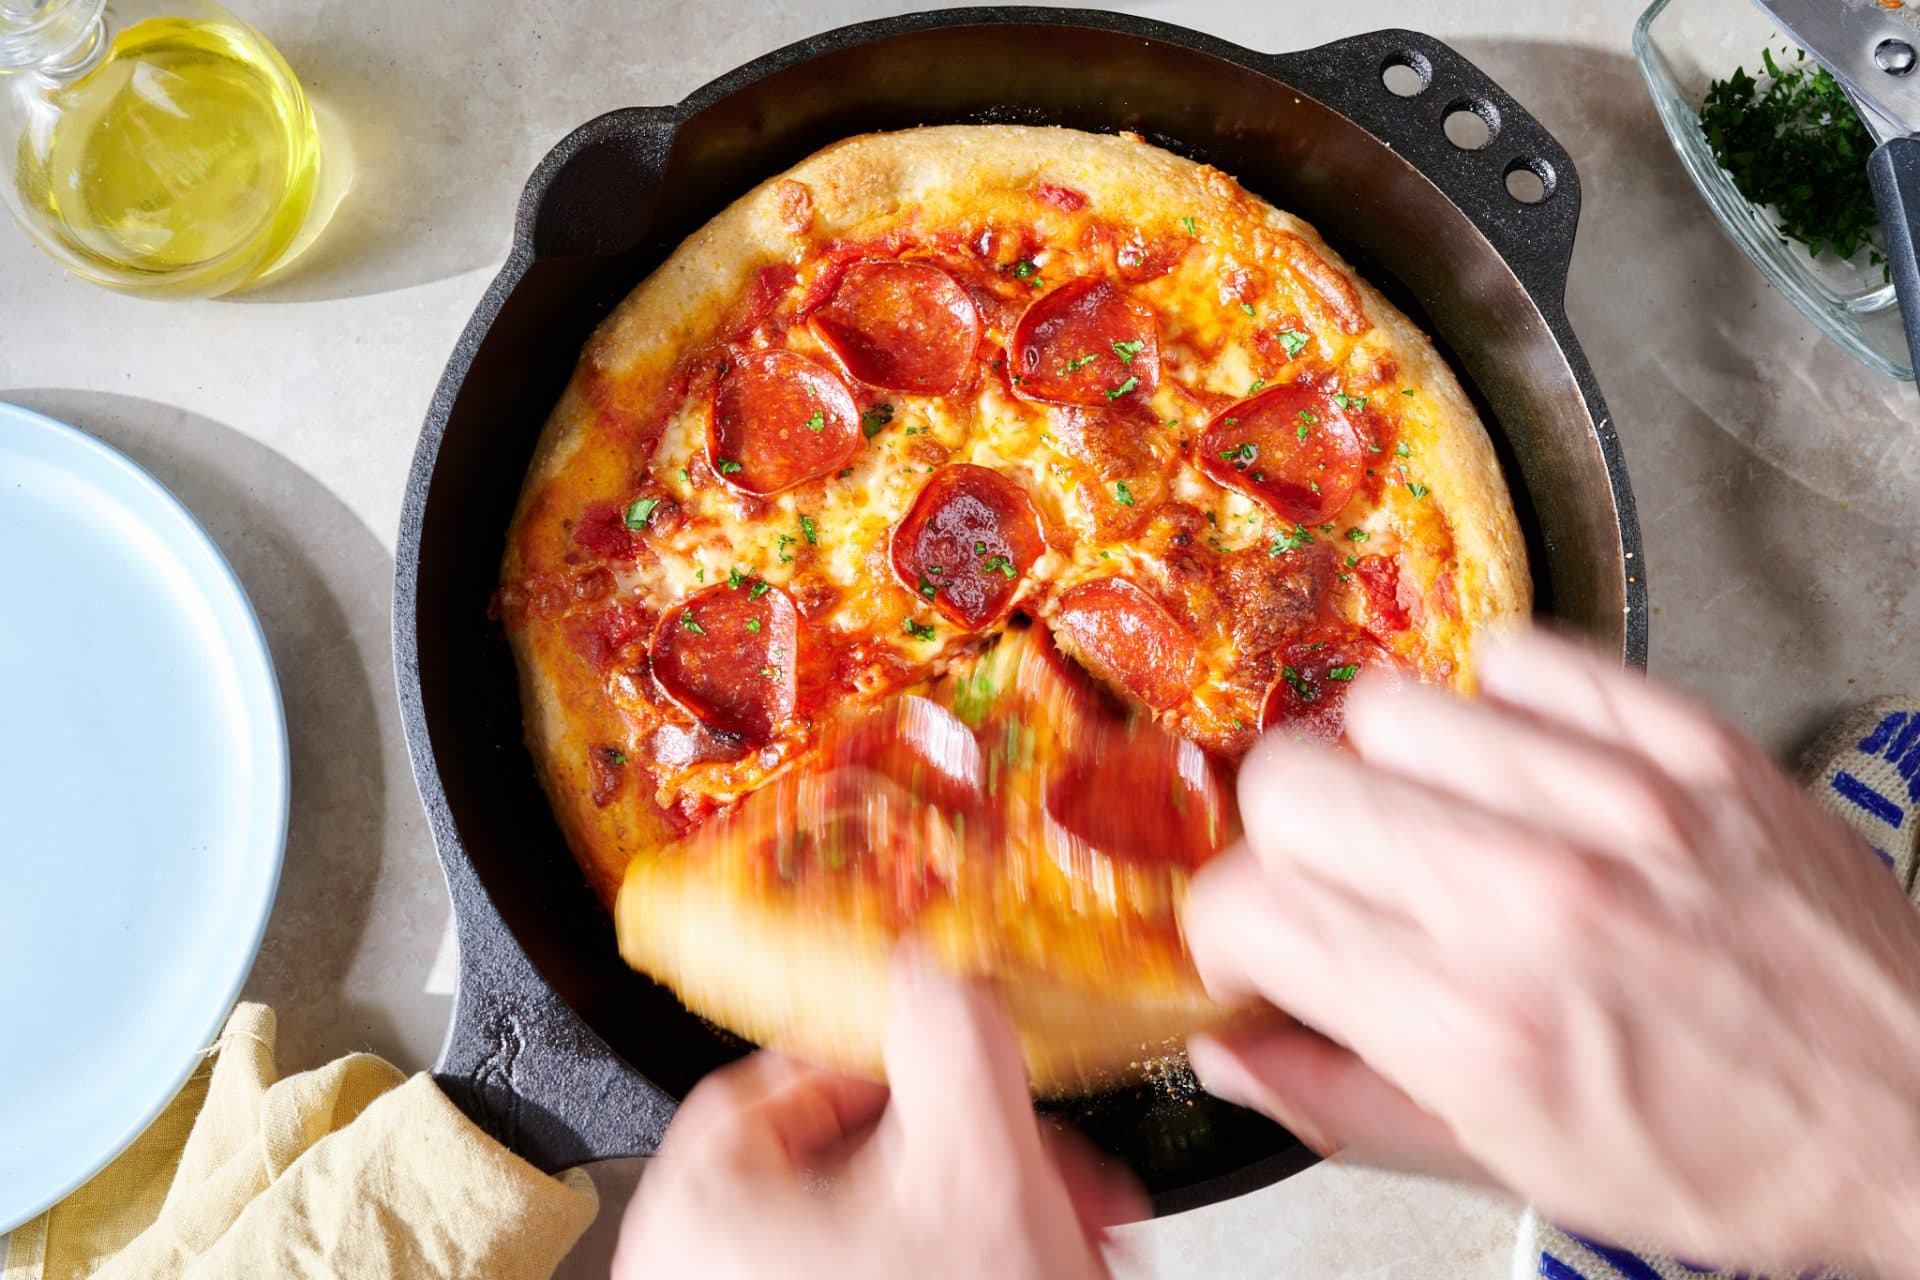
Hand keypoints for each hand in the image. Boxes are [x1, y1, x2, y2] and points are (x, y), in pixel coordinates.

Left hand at [611, 950, 1144, 1279]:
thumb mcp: (977, 1161)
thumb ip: (952, 1032)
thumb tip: (933, 967)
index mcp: (699, 1210)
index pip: (778, 1081)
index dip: (884, 1061)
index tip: (952, 1062)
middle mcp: (699, 1275)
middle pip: (846, 1161)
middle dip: (977, 1152)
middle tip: (1045, 1164)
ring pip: (878, 1233)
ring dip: (990, 1215)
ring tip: (1070, 1233)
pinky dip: (959, 1271)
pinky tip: (1040, 1273)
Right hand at [1182, 629, 1919, 1274]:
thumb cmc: (1736, 1156)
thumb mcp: (1517, 1165)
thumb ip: (1344, 1103)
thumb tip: (1231, 1056)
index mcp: (1478, 1025)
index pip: (1249, 906)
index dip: (1226, 926)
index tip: (1259, 940)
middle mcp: (1535, 901)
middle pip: (1294, 781)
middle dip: (1284, 837)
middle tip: (1337, 877)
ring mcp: (1618, 806)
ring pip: (1391, 705)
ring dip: (1384, 765)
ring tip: (1434, 818)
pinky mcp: (1689, 744)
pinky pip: (1522, 657)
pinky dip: (1495, 702)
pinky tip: (1516, 767)